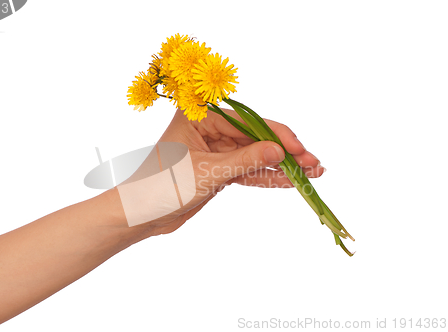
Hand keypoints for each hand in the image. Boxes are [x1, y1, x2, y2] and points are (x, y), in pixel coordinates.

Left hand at [124, 108, 325, 235]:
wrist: (140, 216)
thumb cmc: (162, 187)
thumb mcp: (207, 172)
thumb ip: (245, 160)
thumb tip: (280, 151)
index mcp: (199, 117)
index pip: (246, 122)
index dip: (276, 135)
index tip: (299, 149)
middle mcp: (208, 129)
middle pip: (254, 137)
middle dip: (284, 151)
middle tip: (313, 162)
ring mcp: (214, 151)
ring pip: (254, 155)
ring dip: (280, 166)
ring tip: (311, 173)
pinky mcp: (217, 171)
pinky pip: (246, 171)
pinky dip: (266, 178)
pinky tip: (289, 182)